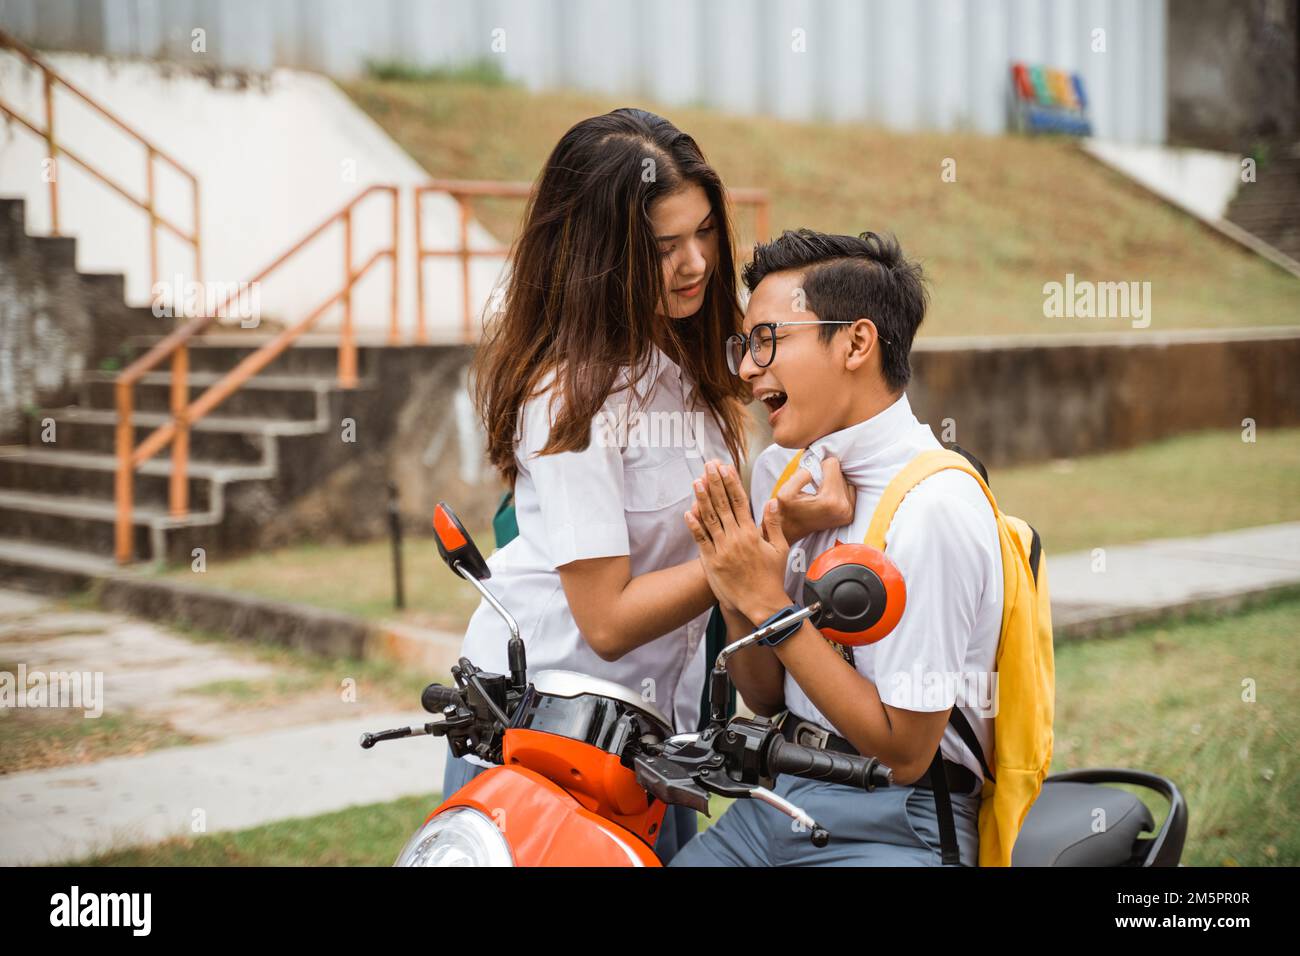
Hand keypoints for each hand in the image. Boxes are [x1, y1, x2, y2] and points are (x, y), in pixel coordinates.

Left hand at [685, 460, 789, 622]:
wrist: (762, 604)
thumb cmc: (772, 577)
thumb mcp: (780, 548)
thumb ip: (774, 523)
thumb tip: (772, 501)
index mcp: (752, 533)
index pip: (740, 502)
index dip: (731, 483)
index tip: (725, 468)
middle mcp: (736, 538)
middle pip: (723, 505)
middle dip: (715, 483)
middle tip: (708, 466)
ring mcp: (722, 550)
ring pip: (710, 519)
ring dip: (702, 499)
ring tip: (696, 482)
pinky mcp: (711, 562)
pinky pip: (701, 541)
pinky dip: (694, 526)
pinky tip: (688, 512)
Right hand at [772, 456, 855, 542]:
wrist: (790, 530)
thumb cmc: (787, 511)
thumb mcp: (785, 491)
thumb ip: (802, 474)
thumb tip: (817, 464)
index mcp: (830, 500)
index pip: (833, 464)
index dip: (819, 466)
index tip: (811, 476)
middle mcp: (844, 507)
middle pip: (841, 472)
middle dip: (827, 475)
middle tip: (815, 486)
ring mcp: (849, 513)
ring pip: (846, 480)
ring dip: (834, 482)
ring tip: (820, 492)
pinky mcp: (850, 515)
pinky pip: (849, 490)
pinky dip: (839, 489)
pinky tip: (826, 496)